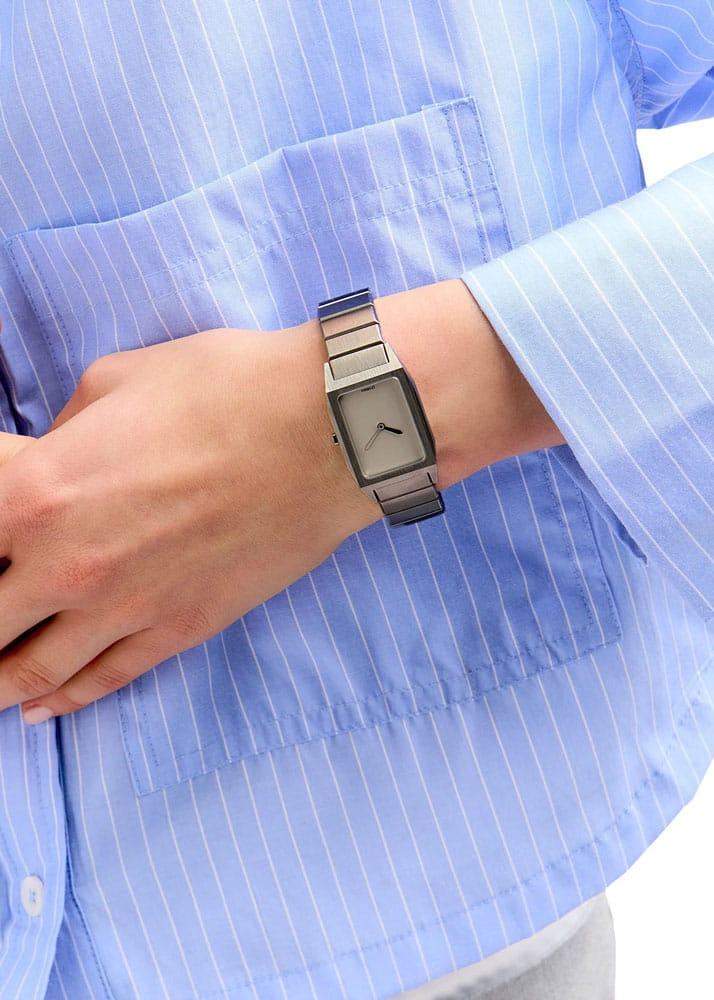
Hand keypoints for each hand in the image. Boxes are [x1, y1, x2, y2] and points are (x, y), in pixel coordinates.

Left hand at [0, 325, 377, 723]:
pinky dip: (63, 699)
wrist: (325, 434)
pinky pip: (104, 679)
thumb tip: (49, 458)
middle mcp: (67, 565)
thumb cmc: (226, 389)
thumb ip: (62, 432)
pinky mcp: (179, 629)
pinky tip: (39, 708)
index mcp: (38, 491)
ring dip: (0, 681)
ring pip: (30, 669)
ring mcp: (126, 607)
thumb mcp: (116, 379)